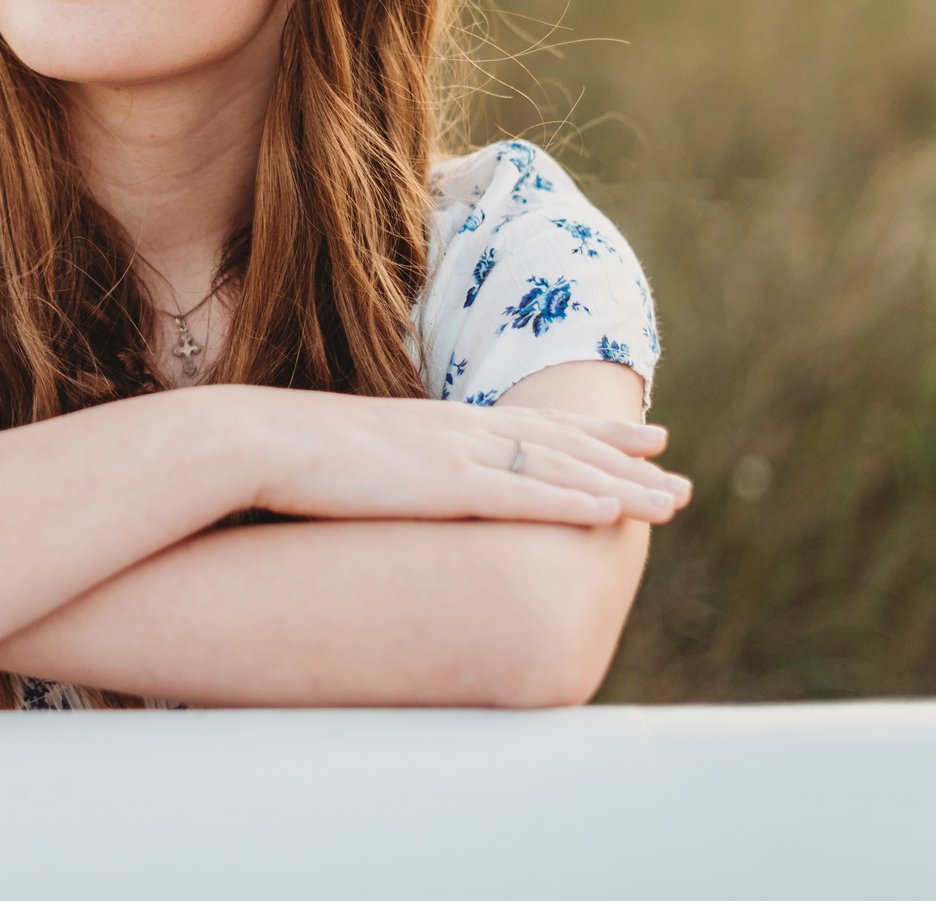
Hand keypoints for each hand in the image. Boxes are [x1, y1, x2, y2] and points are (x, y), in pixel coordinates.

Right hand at [234, 387, 692, 527]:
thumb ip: (389, 469)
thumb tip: (394, 487)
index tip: (640, 437)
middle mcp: (460, 431)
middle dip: (627, 462)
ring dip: (624, 486)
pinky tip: (614, 512)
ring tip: (675, 500)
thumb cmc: (287, 454)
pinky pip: (526, 496)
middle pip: (562, 445)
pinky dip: (574, 501)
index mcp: (439, 424)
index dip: (591, 433)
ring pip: (561, 468)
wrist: (255, 440)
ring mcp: (457, 455)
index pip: (532, 425)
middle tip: (680, 476)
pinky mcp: (445, 485)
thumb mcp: (353, 459)